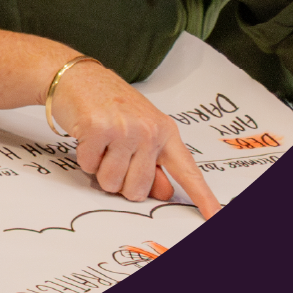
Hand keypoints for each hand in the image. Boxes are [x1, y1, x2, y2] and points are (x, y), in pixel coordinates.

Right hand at [49, 60, 221, 218]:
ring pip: (111, 183)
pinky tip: (88, 136)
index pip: (187, 170)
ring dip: (100, 170)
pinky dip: (85, 157)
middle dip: (120, 181)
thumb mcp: (140, 130)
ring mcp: (124, 129)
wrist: (78, 76)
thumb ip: (153, 163)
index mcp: (165, 132)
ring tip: (101, 143)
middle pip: (137, 189)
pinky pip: (89, 167)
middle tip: (114, 155)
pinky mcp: (98, 129)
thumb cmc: (108, 102)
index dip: (202, 197)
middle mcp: (148, 131)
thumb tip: (165, 192)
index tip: (214, 216)